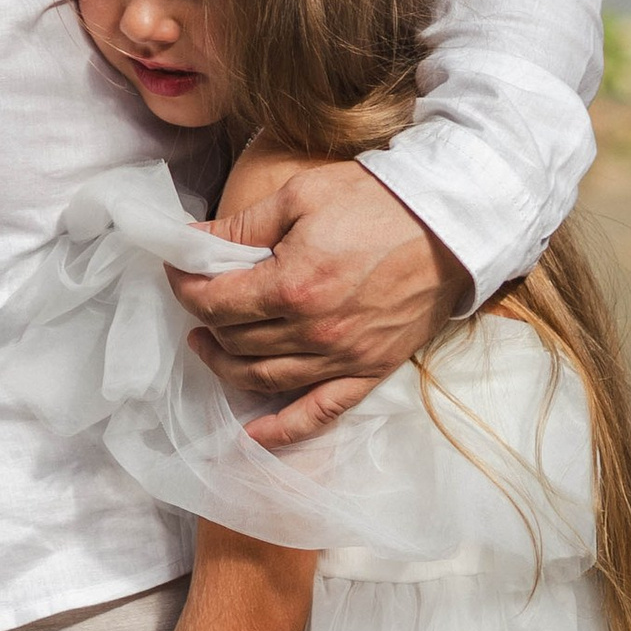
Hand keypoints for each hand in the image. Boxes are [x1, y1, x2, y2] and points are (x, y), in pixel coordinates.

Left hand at [172, 150, 471, 446]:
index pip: (215, 301)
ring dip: (226, 366)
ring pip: (263, 379)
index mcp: (292, 284)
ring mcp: (343, 357)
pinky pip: (318, 413)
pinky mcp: (369, 371)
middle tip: (197, 296)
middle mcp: (314, 330)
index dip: (185, 286)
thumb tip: (193, 242)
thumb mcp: (300, 195)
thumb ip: (242, 225)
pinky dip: (282, 430)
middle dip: (205, 318)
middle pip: (235, 339)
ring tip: (208, 344)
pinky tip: (253, 435)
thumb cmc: (378, 200)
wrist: (451, 224)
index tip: (178, 269)